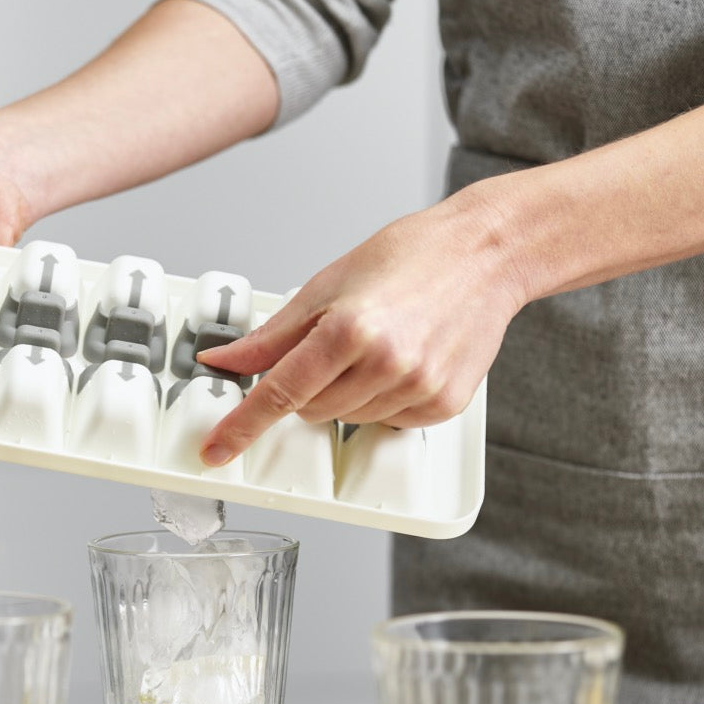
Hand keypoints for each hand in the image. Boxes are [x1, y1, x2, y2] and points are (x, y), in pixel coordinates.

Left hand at [196, 194, 525, 465]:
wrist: (487, 255)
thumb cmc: (411, 257)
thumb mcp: (328, 286)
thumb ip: (273, 335)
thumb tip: (225, 361)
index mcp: (350, 329)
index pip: (279, 392)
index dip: (242, 425)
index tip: (215, 449)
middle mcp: (386, 365)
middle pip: (310, 411)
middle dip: (307, 388)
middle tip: (334, 346)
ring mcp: (418, 390)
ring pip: (347, 420)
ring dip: (346, 394)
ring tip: (378, 346)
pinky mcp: (442, 406)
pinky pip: (388, 423)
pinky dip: (382, 400)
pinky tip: (403, 362)